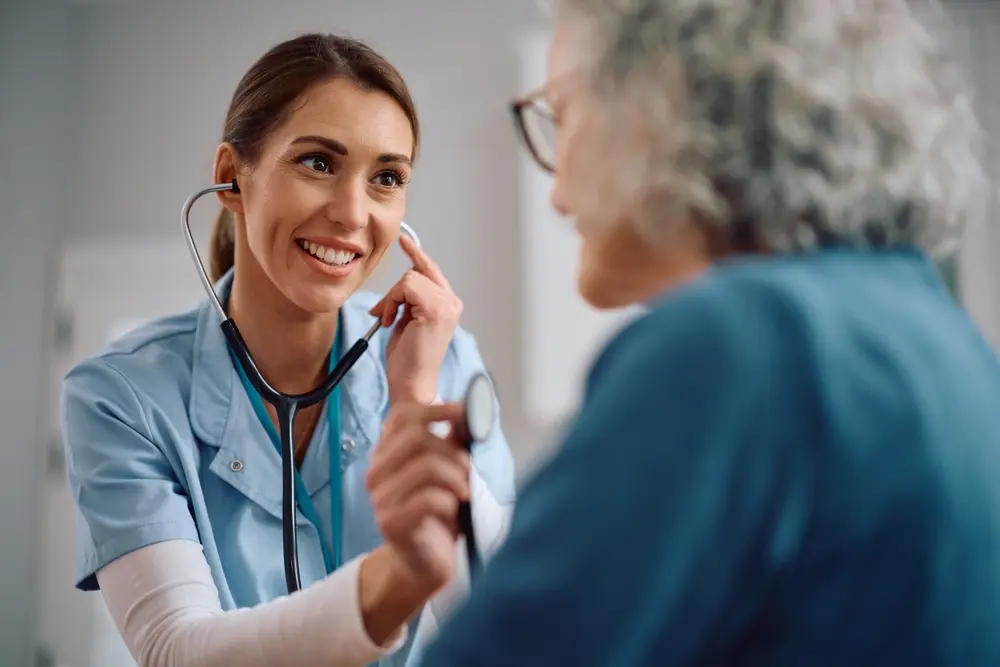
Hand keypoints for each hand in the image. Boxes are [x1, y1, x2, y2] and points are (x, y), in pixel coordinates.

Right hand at [366, 401, 469, 591]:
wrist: (425, 563)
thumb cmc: (438, 514)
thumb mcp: (448, 471)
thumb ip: (452, 442)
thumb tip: (469, 412)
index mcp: (387, 453)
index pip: (403, 415)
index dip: (437, 408)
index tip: (466, 413)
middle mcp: (377, 472)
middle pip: (417, 437)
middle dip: (453, 450)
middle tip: (468, 469)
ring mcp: (380, 498)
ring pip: (426, 467)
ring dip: (456, 477)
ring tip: (464, 491)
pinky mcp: (390, 522)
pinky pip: (429, 499)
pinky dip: (450, 501)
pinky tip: (454, 509)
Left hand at [370, 234, 461, 404]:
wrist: (411, 383)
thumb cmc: (408, 360)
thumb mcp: (408, 321)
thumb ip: (410, 300)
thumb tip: (401, 285)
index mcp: (448, 305)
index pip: (431, 271)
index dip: (416, 254)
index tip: (404, 240)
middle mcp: (452, 302)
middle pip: (417, 272)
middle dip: (395, 291)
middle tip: (384, 314)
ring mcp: (446, 304)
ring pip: (409, 279)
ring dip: (391, 300)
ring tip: (389, 322)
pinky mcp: (436, 308)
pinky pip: (406, 287)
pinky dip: (392, 302)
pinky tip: (391, 322)